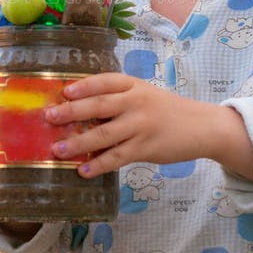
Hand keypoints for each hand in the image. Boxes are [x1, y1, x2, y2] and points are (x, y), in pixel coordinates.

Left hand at [44, 72, 212, 176]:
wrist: (202, 126)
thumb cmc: (167, 110)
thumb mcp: (145, 95)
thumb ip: (119, 99)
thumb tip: (81, 110)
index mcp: (134, 86)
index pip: (105, 82)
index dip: (83, 86)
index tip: (63, 92)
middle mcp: (136, 102)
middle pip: (99, 105)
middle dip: (71, 112)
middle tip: (49, 118)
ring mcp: (141, 126)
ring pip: (104, 134)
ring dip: (78, 143)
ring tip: (58, 150)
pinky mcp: (146, 148)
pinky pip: (117, 157)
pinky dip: (98, 164)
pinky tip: (83, 171)